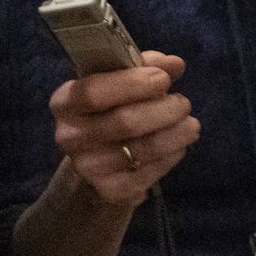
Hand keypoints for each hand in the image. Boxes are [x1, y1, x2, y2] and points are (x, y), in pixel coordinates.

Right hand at [48, 52, 199, 204]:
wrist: (95, 157)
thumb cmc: (109, 107)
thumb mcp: (118, 80)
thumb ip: (144, 67)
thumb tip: (174, 64)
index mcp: (65, 102)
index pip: (94, 92)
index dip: (132, 84)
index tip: (164, 79)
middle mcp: (69, 136)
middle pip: (124, 122)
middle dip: (163, 110)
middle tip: (184, 103)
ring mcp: (88, 167)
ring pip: (142, 149)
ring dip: (175, 134)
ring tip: (191, 124)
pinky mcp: (110, 190)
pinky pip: (149, 173)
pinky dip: (170, 157)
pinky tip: (177, 146)